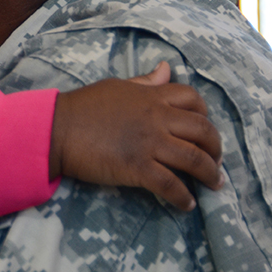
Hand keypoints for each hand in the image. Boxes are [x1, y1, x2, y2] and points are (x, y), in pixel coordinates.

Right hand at [49, 62, 222, 210]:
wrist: (55, 129)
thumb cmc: (81, 107)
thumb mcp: (116, 87)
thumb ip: (144, 82)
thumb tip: (166, 68)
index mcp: (151, 97)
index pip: (193, 99)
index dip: (205, 115)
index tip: (203, 130)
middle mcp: (156, 118)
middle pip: (203, 131)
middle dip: (216, 149)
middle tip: (215, 161)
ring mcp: (149, 143)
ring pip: (195, 159)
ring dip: (209, 175)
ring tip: (213, 185)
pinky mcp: (138, 167)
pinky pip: (171, 185)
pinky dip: (183, 197)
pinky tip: (185, 204)